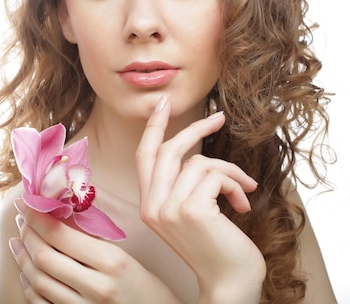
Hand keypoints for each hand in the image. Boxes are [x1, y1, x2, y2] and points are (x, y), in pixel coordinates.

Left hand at [10, 199, 183, 303]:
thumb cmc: (147, 286)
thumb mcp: (128, 254)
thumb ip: (96, 231)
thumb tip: (64, 202)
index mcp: (112, 262)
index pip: (60, 235)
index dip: (37, 215)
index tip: (27, 201)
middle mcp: (97, 287)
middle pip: (45, 257)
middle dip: (27, 233)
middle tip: (21, 217)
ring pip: (38, 281)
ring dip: (23, 257)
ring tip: (18, 239)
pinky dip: (29, 287)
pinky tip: (26, 271)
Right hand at [137, 97, 265, 303]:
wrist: (229, 283)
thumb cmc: (216, 247)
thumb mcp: (189, 213)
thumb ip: (182, 185)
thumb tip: (196, 155)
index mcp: (148, 205)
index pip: (143, 156)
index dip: (152, 128)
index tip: (162, 104)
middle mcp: (151, 205)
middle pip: (168, 150)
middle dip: (196, 130)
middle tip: (219, 118)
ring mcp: (168, 208)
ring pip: (199, 162)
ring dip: (230, 172)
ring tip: (244, 191)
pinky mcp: (191, 210)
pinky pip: (215, 176)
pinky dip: (235, 185)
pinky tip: (242, 206)